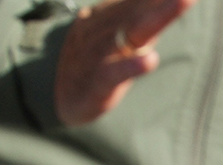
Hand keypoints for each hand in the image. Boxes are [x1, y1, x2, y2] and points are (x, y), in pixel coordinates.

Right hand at [55, 0, 194, 125]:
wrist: (62, 98)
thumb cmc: (98, 58)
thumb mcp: (119, 29)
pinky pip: (114, 73)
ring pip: (133, 32)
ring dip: (161, 15)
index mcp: (117, 14)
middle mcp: (110, 28)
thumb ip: (142, 9)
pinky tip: (150, 59)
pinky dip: (131, 66)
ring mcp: (102, 53)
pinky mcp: (99, 83)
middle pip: (145, 3)